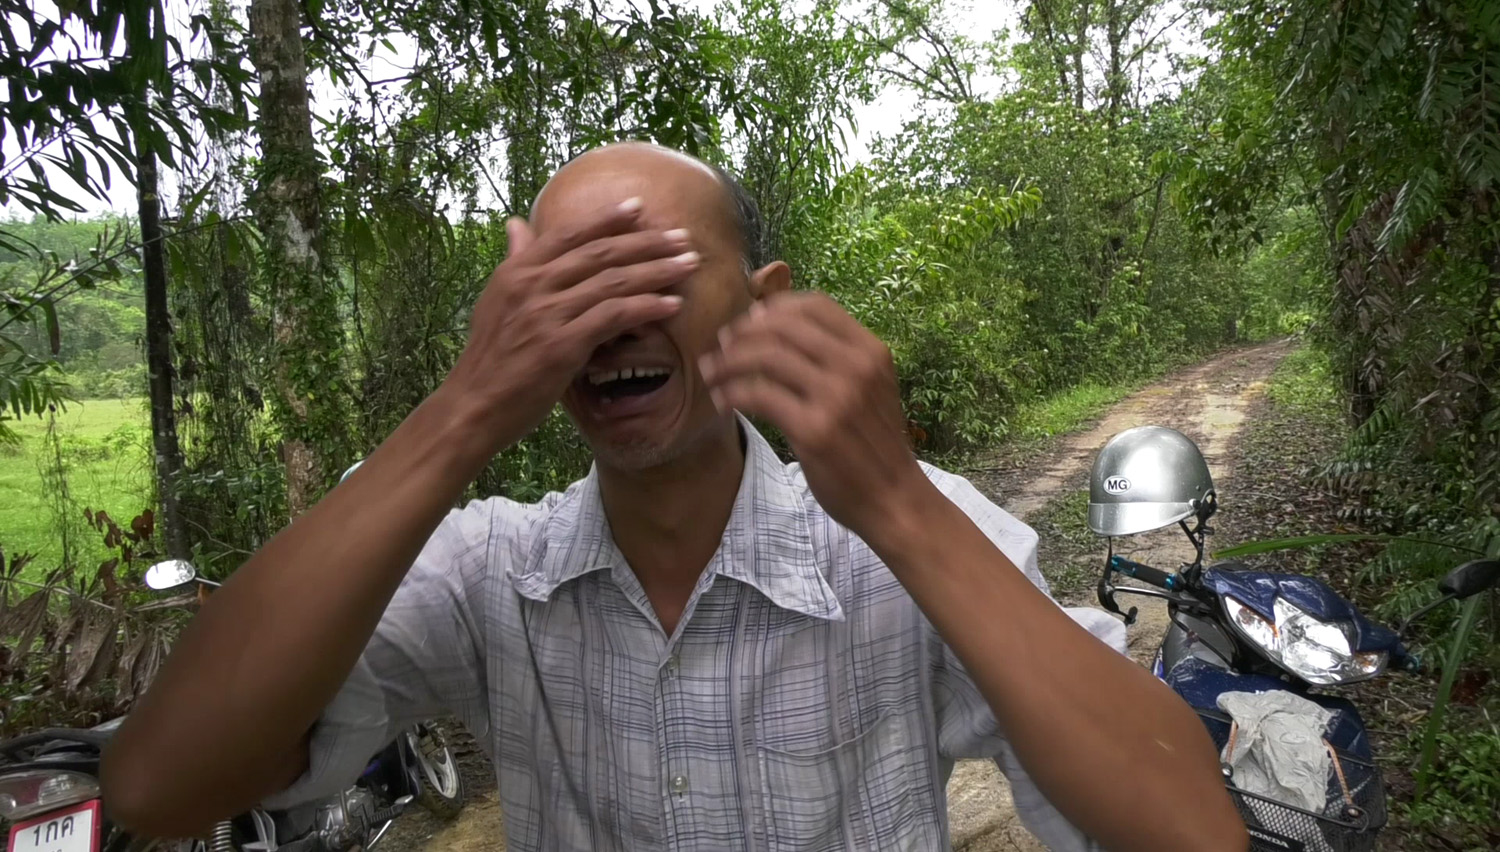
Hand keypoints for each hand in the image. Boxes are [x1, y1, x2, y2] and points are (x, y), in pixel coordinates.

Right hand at [443, 198, 698, 452]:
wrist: (473, 405)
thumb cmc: (490, 358)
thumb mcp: (496, 300)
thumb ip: (515, 261)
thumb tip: (515, 223)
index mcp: (517, 271)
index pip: (569, 234)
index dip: (608, 219)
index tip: (641, 208)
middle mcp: (531, 284)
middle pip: (600, 253)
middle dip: (647, 242)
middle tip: (682, 237)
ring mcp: (546, 313)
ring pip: (613, 280)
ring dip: (657, 270)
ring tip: (690, 264)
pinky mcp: (561, 344)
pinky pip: (614, 317)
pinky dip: (646, 307)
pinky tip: (672, 305)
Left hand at [697, 292, 930, 534]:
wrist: (894, 499)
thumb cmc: (874, 446)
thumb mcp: (869, 388)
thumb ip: (834, 358)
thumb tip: (769, 323)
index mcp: (871, 350)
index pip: (815, 304)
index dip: (773, 306)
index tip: (748, 322)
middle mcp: (856, 366)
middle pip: (782, 326)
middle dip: (742, 332)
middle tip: (720, 348)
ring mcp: (836, 397)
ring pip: (765, 356)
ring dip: (728, 362)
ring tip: (712, 373)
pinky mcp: (813, 429)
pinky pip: (758, 395)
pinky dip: (731, 393)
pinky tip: (723, 401)